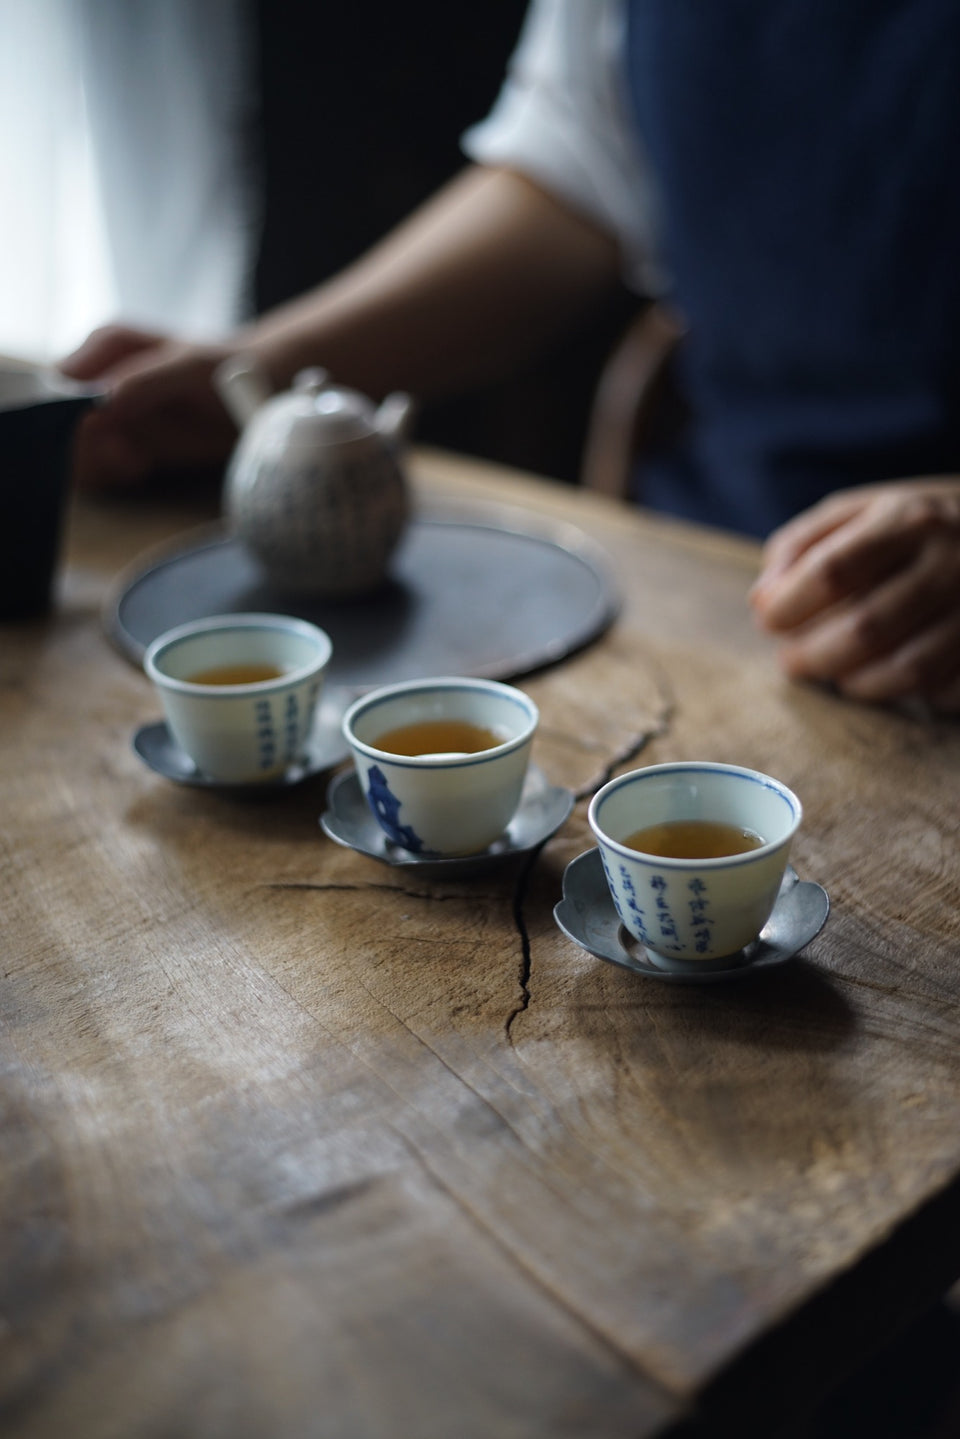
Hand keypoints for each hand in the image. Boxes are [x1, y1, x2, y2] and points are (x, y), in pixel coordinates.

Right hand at [60, 324, 237, 487]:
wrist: (259, 393)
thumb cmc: (225, 368)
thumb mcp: (190, 368)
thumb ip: (145, 381)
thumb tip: (100, 399)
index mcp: (105, 348)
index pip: (59, 385)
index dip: (66, 415)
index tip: (105, 435)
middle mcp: (98, 378)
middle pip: (57, 420)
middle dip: (83, 446)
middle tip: (127, 455)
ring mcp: (109, 414)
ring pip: (74, 448)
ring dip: (97, 464)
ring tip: (137, 461)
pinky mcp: (123, 443)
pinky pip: (98, 466)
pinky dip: (112, 474)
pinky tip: (140, 466)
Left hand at [749, 478, 959, 711]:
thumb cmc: (916, 525)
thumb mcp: (861, 510)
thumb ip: (802, 546)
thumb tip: (762, 600)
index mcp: (909, 519)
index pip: (832, 571)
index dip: (787, 606)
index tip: (769, 620)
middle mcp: (950, 562)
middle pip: (865, 629)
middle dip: (811, 656)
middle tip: (792, 661)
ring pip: (906, 671)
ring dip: (855, 682)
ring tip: (835, 672)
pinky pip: (943, 691)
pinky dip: (907, 695)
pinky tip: (889, 675)